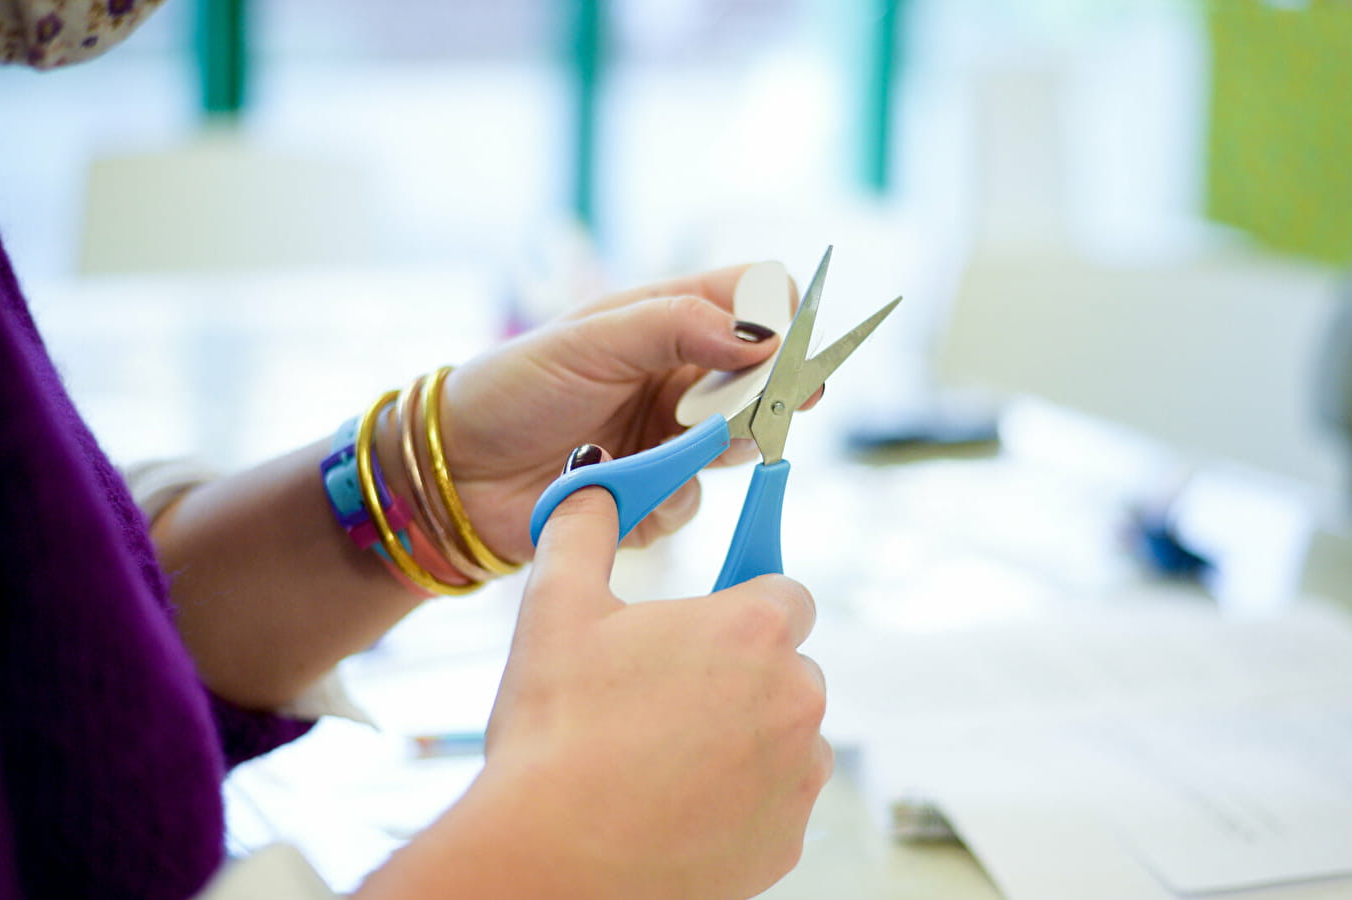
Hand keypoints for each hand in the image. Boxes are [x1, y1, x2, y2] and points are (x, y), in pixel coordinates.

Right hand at [364, 478, 832, 899]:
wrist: (552, 861)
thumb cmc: (555, 733)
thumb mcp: (557, 606)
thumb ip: (584, 527)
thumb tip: (594, 483)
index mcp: (754, 628)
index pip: (787, 592)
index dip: (744, 605)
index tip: (709, 625)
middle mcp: (796, 697)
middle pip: (789, 667)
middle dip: (744, 674)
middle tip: (667, 696)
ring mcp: (799, 775)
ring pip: (790, 738)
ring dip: (748, 738)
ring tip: (666, 757)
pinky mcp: (787, 841)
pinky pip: (777, 804)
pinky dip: (742, 802)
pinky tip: (677, 805)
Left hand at [434, 264, 818, 560]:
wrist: (455, 475)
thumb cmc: (511, 390)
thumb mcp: (590, 341)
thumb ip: (676, 327)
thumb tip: (760, 337)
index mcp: (668, 319)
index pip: (755, 298)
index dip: (781, 317)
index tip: (783, 348)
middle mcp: (680, 375)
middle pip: (762, 378)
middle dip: (761, 397)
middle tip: (743, 413)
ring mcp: (672, 437)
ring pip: (737, 445)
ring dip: (711, 450)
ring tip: (664, 448)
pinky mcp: (655, 495)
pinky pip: (693, 500)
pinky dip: (664, 498)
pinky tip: (620, 488)